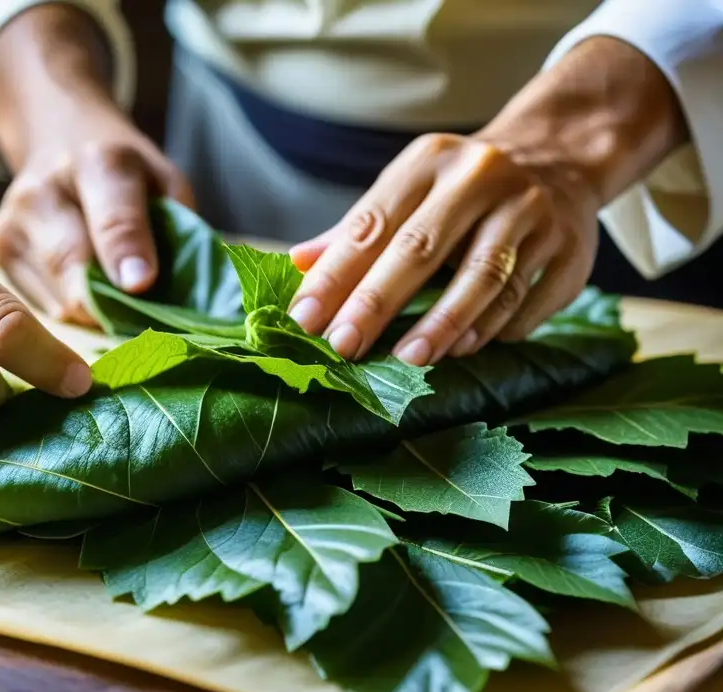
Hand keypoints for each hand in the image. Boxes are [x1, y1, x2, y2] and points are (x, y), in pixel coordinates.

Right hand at [0, 104, 192, 324]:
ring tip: (117, 307)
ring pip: (56, 295)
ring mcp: (12, 221)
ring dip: (94, 314)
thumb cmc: (125, 173)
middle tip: (141, 328)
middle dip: (109, 304)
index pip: (112, 217)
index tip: (140, 284)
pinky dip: (71, 312)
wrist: (57, 135)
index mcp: (98, 162)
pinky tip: (85, 296)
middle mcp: (44, 189)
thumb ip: (178, 231)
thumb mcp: (165, 182)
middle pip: (72, 263)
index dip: (125, 251)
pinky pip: (41, 305)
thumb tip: (184, 299)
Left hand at [288, 36, 688, 365]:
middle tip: (344, 346)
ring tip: (409, 358)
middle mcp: (481, 178)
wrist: (561, 156)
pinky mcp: (570, 247)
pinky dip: (493, 327)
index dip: (335, 275)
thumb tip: (296, 263)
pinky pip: (527, 295)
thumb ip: (356, 229)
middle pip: (422, 247)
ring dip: (443, 322)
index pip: (372, 223)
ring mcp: (531, 211)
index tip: (305, 318)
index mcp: (429, 162)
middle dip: (377, 301)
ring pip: (484, 275)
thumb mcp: (410, 188)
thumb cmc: (462, 187)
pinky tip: (464, 349)